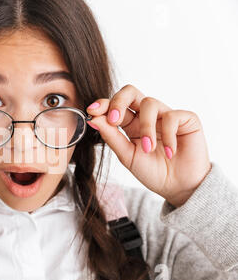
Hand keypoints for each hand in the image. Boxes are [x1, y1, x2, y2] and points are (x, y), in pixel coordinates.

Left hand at [86, 84, 211, 206]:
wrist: (179, 187)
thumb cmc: (153, 172)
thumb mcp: (127, 156)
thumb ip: (111, 137)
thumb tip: (93, 119)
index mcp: (130, 124)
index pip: (115, 106)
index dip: (103, 104)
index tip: (92, 111)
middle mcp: (147, 116)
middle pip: (130, 92)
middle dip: (119, 101)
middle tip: (114, 120)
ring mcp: (166, 115)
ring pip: (149, 103)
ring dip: (146, 127)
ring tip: (148, 149)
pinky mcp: (186, 119)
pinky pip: (172, 116)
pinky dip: (168, 135)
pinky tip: (170, 152)